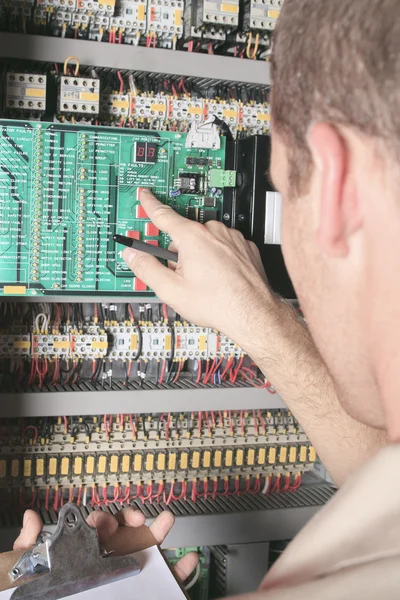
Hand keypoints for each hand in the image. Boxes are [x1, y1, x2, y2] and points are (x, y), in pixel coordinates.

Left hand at [14, 508, 197, 583]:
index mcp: (88, 554)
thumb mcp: (35, 570)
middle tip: (133, 517)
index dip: (103, 519)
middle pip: (126, 530)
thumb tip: (30, 519)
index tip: (105, 521)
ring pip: (151, 548)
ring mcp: (133, 573)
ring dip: (161, 530)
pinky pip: (169, 578)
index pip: (98, 528)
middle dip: (131, 517)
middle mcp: (112, 560)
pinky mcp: (150, 589)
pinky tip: (189, 560)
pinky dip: (182, 569)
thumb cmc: (50, 594)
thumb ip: (32, 547)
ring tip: (168, 518)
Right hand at [123, 190, 272, 348]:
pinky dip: (218, 258)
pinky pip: (224, 247)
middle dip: (179, 253)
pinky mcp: (245, 247)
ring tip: (206, 281)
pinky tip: (220, 278)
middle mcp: (214, 231)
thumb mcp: (171, 290)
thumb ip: (147, 269)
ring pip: (205, 241)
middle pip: (185, 235)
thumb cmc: (218, 303)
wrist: (253, 314)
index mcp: (193, 237)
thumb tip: (132, 255)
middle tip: (183, 276)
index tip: (145, 194)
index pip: (163, 214)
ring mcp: (232, 238)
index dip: (150, 203)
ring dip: (200, 256)